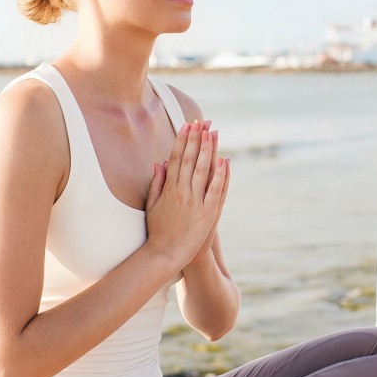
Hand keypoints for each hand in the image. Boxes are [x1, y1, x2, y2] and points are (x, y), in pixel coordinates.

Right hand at [144, 120, 227, 268]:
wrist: (166, 255)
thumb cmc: (158, 231)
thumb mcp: (152, 205)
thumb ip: (157, 184)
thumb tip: (158, 163)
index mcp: (168, 189)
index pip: (175, 158)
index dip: (182, 141)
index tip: (187, 126)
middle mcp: (181, 192)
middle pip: (189, 159)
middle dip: (196, 139)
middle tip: (201, 121)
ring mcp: (195, 202)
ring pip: (202, 170)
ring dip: (208, 150)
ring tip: (212, 132)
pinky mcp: (207, 213)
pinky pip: (216, 190)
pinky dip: (220, 175)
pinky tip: (224, 160)